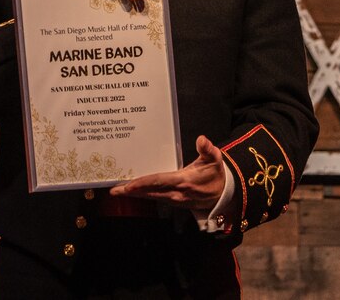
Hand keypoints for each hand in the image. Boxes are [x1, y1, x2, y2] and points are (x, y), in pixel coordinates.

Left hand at [109, 135, 226, 209]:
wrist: (225, 195)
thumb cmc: (216, 174)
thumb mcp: (215, 160)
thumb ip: (208, 149)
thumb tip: (202, 139)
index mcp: (184, 181)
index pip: (159, 182)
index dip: (143, 184)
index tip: (129, 185)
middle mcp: (177, 193)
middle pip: (150, 192)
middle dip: (132, 191)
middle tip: (114, 190)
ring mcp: (175, 199)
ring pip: (151, 196)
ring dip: (135, 194)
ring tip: (117, 191)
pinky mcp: (174, 201)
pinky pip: (155, 197)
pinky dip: (143, 195)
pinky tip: (132, 192)